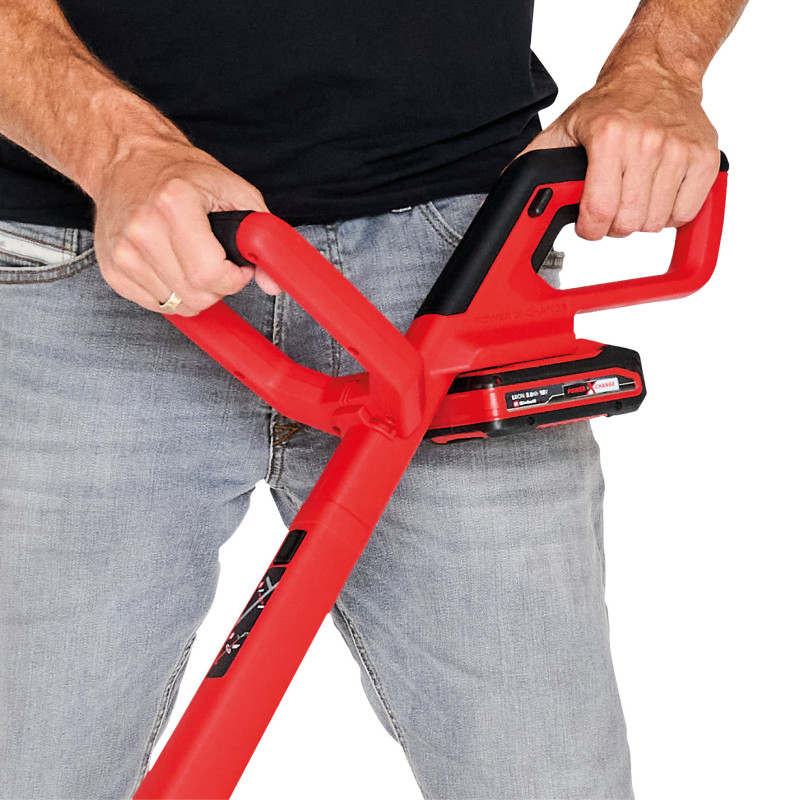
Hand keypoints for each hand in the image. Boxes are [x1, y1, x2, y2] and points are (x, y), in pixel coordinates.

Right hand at [93, 139, 277, 315]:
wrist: (126, 160)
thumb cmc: (180, 173)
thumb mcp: (233, 190)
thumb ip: (260, 236)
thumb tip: (272, 283)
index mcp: (173, 205)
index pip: (211, 274)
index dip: (235, 278)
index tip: (236, 265)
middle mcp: (142, 230)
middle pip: (196, 296)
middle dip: (217, 286)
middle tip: (215, 261)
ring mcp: (123, 253)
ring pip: (178, 305)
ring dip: (194, 291)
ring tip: (191, 260)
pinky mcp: (112, 270)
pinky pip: (157, 305)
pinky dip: (172, 293)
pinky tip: (171, 266)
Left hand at [521, 64, 719, 239]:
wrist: (656, 72)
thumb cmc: (610, 105)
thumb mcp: (563, 129)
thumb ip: (535, 163)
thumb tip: (512, 192)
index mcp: (609, 137)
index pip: (599, 211)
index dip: (589, 229)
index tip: (588, 224)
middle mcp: (647, 142)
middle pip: (628, 223)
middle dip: (614, 225)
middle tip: (611, 206)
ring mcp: (680, 150)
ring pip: (656, 223)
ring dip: (641, 219)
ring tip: (634, 195)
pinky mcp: (706, 158)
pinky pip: (686, 213)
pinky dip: (670, 214)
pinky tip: (658, 194)